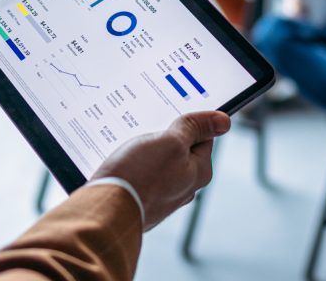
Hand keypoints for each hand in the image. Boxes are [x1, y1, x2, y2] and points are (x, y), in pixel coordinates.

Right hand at [92, 111, 230, 231]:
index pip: (204, 137)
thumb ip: (195, 129)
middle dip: (164, 137)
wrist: (103, 211)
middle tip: (147, 130)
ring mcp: (160, 195)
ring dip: (144, 150)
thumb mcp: (171, 142)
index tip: (174, 113)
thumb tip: (223, 121)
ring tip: (130, 147)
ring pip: (157, 161)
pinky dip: (132, 165)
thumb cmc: (140, 177)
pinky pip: (140, 175)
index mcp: (198, 172)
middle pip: (179, 149)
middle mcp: (183, 187)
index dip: (189, 122)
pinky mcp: (139, 199)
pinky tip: (121, 162)